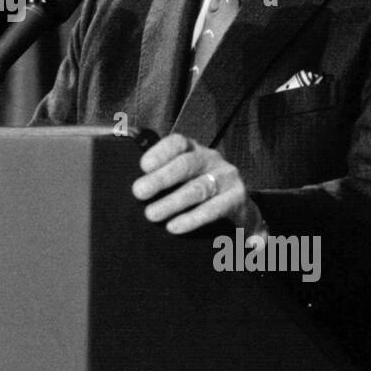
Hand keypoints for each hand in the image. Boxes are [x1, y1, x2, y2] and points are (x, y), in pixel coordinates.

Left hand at [132, 133, 264, 236]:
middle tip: (139, 192)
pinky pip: (214, 209)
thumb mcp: (181, 176)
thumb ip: (158, 175)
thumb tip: (131, 186)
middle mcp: (211, 158)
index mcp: (193, 149)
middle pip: (186, 165)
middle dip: (161, 178)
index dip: (160, 152)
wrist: (239, 207)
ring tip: (151, 215)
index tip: (143, 166)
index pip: (177, 143)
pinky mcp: (237, 198)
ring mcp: (227, 177)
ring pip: (198, 189)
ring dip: (173, 202)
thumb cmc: (197, 189)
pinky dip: (193, 219)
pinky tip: (174, 227)